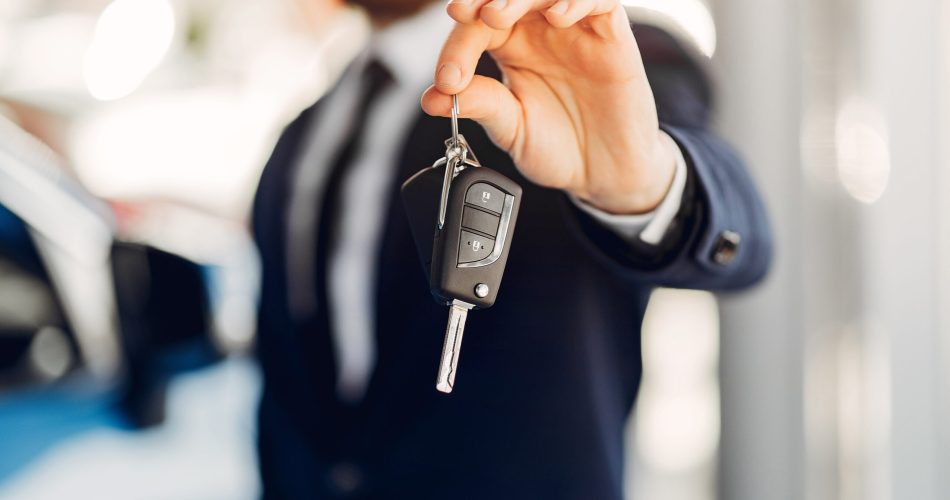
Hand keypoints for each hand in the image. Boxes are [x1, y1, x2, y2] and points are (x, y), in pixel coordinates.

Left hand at [421, 0, 677, 213]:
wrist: (605, 172)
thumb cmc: (560, 146)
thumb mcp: (511, 128)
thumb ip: (479, 105)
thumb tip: (431, 97)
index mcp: (508, 47)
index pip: (474, 27)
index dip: (455, 46)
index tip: (447, 80)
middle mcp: (538, 30)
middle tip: (462, 15)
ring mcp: (574, 28)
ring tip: (495, 16)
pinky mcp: (611, 34)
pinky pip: (598, 1)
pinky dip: (575, 2)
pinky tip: (557, 17)